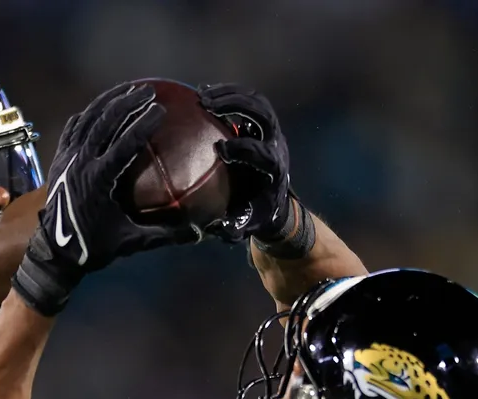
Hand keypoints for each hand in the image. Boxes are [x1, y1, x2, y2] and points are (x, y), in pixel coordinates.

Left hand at [12, 82, 198, 316]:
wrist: (53, 252)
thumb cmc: (91, 247)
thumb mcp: (129, 241)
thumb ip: (163, 234)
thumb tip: (197, 233)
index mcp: (99, 179)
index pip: (125, 143)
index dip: (143, 124)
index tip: (160, 109)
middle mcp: (81, 162)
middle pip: (105, 122)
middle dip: (127, 102)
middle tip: (148, 90)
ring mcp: (66, 158)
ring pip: (87, 120)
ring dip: (107, 102)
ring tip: (127, 89)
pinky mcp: (58, 159)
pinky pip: (72, 128)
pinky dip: (86, 114)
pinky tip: (98, 107)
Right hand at [198, 83, 291, 242]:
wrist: (274, 200)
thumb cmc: (256, 213)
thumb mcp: (247, 224)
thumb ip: (235, 226)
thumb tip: (218, 227)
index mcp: (274, 170)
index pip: (264, 154)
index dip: (244, 149)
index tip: (220, 148)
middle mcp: (276, 145)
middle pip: (263, 116)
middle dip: (237, 106)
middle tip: (206, 105)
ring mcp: (271, 130)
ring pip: (256, 101)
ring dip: (230, 94)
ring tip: (202, 95)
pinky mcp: (261, 122)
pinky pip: (248, 99)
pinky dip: (228, 92)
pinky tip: (203, 92)